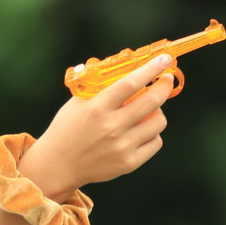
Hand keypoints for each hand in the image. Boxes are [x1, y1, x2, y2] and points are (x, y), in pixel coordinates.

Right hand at [18, 54, 173, 198]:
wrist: (59, 165)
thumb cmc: (69, 127)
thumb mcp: (78, 102)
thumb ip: (102, 86)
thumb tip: (129, 67)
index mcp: (97, 108)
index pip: (130, 83)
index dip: (150, 69)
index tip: (165, 60)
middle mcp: (111, 127)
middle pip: (152, 101)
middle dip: (165, 86)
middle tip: (166, 80)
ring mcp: (122, 147)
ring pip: (159, 122)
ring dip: (157, 112)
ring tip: (146, 111)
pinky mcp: (129, 163)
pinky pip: (156, 142)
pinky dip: (152, 133)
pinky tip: (140, 131)